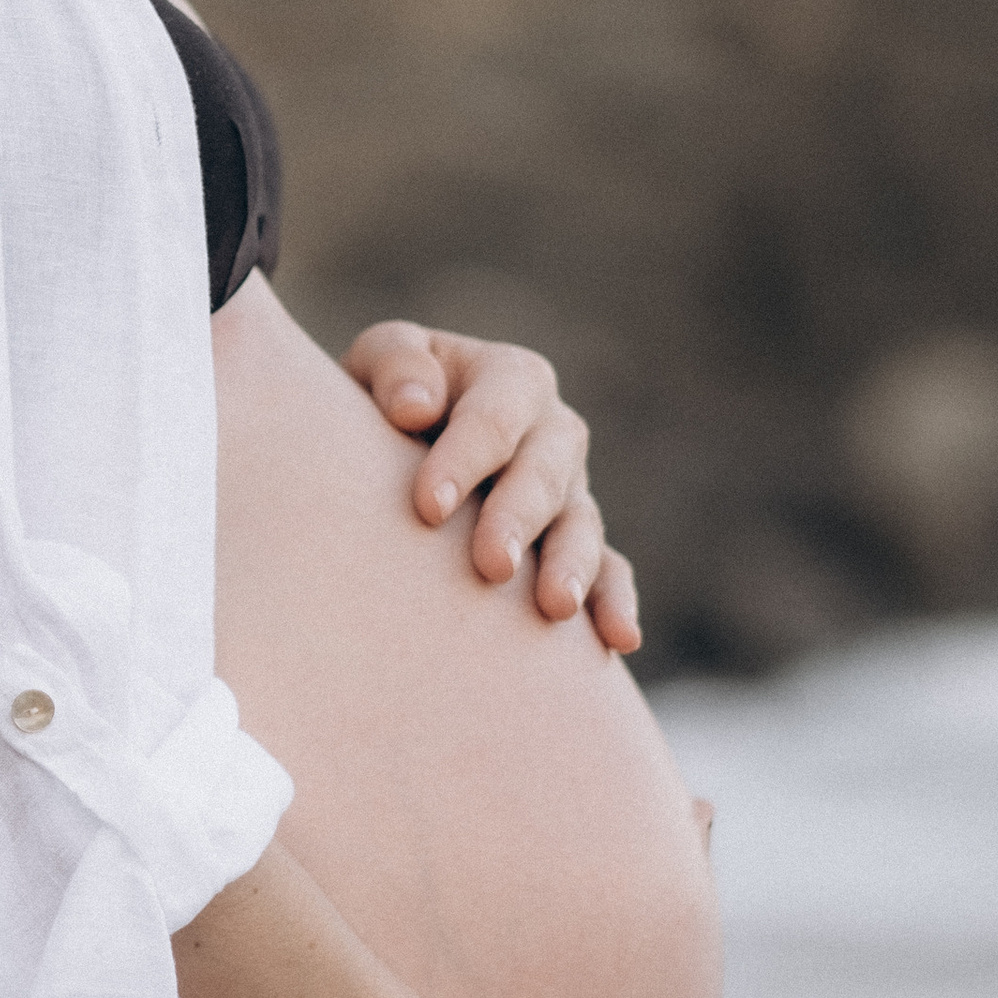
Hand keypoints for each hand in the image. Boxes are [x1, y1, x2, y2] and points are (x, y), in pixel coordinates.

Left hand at [342, 319, 639, 650]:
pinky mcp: (577, 544)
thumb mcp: (378, 358)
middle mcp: (552, 433)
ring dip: (571, 566)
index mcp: (511, 379)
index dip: (463, 460)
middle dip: (518, 518)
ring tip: (555, 607)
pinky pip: (609, 572)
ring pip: (581, 526)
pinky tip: (619, 640)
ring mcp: (570, 492)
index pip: (493, 418)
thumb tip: (415, 408)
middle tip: (491, 565)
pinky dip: (615, 602)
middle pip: (544, 474)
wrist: (393, 443)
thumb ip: (395, 366)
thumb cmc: (384, 400)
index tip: (428, 508)